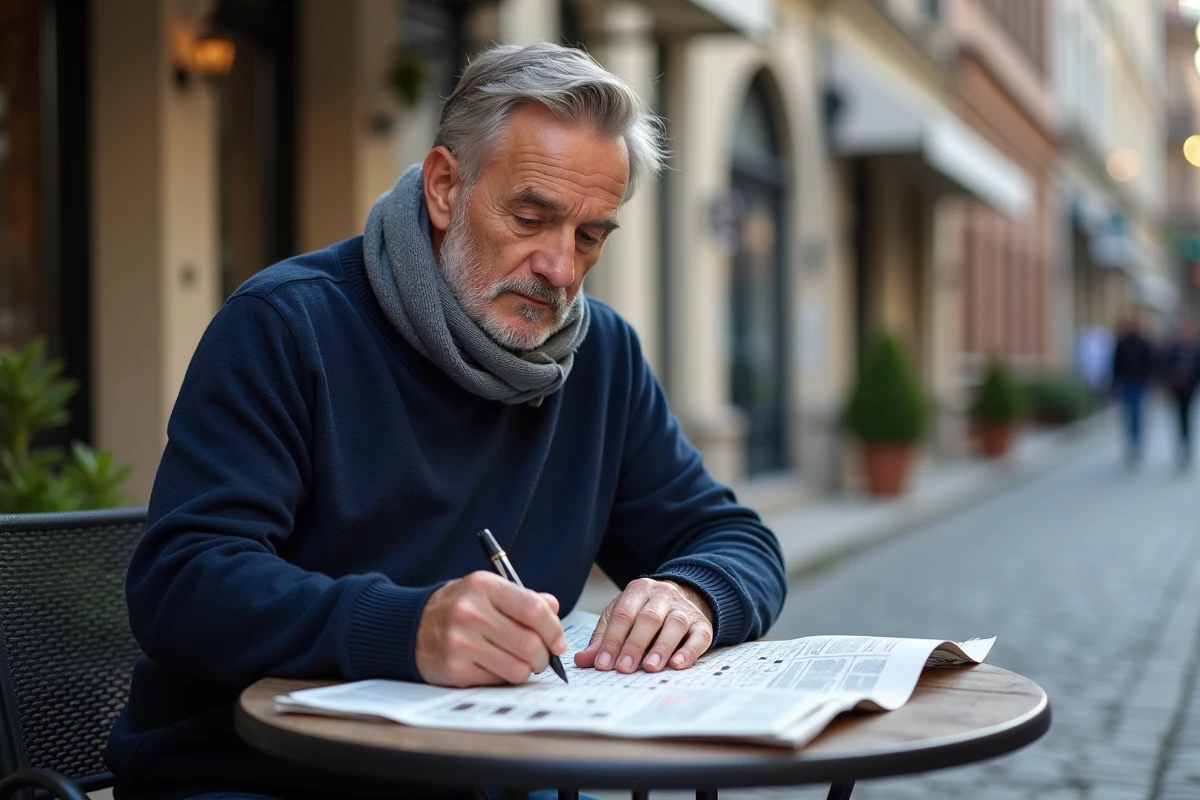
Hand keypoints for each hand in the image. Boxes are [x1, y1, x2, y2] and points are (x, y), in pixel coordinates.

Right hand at [415, 571, 565, 686]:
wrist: (410, 627)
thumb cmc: (457, 607)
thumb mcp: (486, 590)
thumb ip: (522, 598)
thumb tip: (553, 608)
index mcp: (484, 586)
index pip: (533, 609)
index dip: (554, 629)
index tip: (558, 642)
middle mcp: (471, 612)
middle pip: (529, 643)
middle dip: (544, 657)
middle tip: (542, 658)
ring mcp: (460, 642)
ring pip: (517, 668)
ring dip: (526, 670)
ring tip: (520, 663)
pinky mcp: (454, 669)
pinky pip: (497, 682)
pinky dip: (504, 678)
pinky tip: (495, 667)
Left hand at [574, 578, 713, 673]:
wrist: (685, 597)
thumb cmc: (646, 612)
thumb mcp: (621, 617)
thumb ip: (603, 639)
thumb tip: (583, 660)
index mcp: (639, 590)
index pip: (623, 614)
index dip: (612, 639)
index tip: (603, 663)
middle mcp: (663, 596)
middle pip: (649, 618)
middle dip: (634, 645)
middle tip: (623, 668)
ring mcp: (684, 609)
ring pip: (675, 624)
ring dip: (661, 648)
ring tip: (649, 667)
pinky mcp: (702, 624)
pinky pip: (699, 636)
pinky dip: (689, 652)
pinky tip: (677, 665)